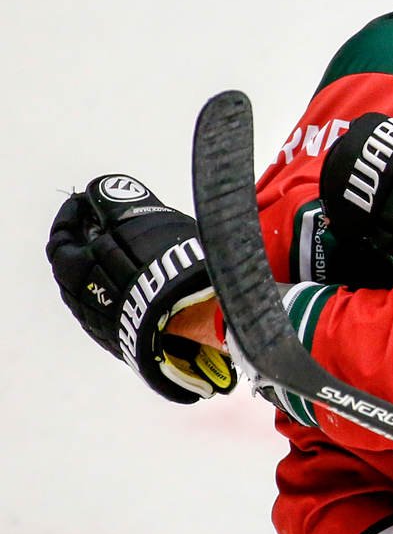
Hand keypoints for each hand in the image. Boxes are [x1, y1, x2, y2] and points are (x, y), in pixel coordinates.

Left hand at [46, 175, 233, 403]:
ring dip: (108, 271)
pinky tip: (148, 285)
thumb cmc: (159, 261)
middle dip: (90, 244)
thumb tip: (97, 192)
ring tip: (134, 257)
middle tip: (114, 227)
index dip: (74, 215)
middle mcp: (78, 299)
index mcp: (71, 268)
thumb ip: (114, 201)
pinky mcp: (125, 342)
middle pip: (75, 266)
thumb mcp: (137, 216)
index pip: (61, 236)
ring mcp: (101, 325)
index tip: (91, 202)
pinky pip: (118, 310)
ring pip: (97, 291)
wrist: (189, 318)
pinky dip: (124, 293)